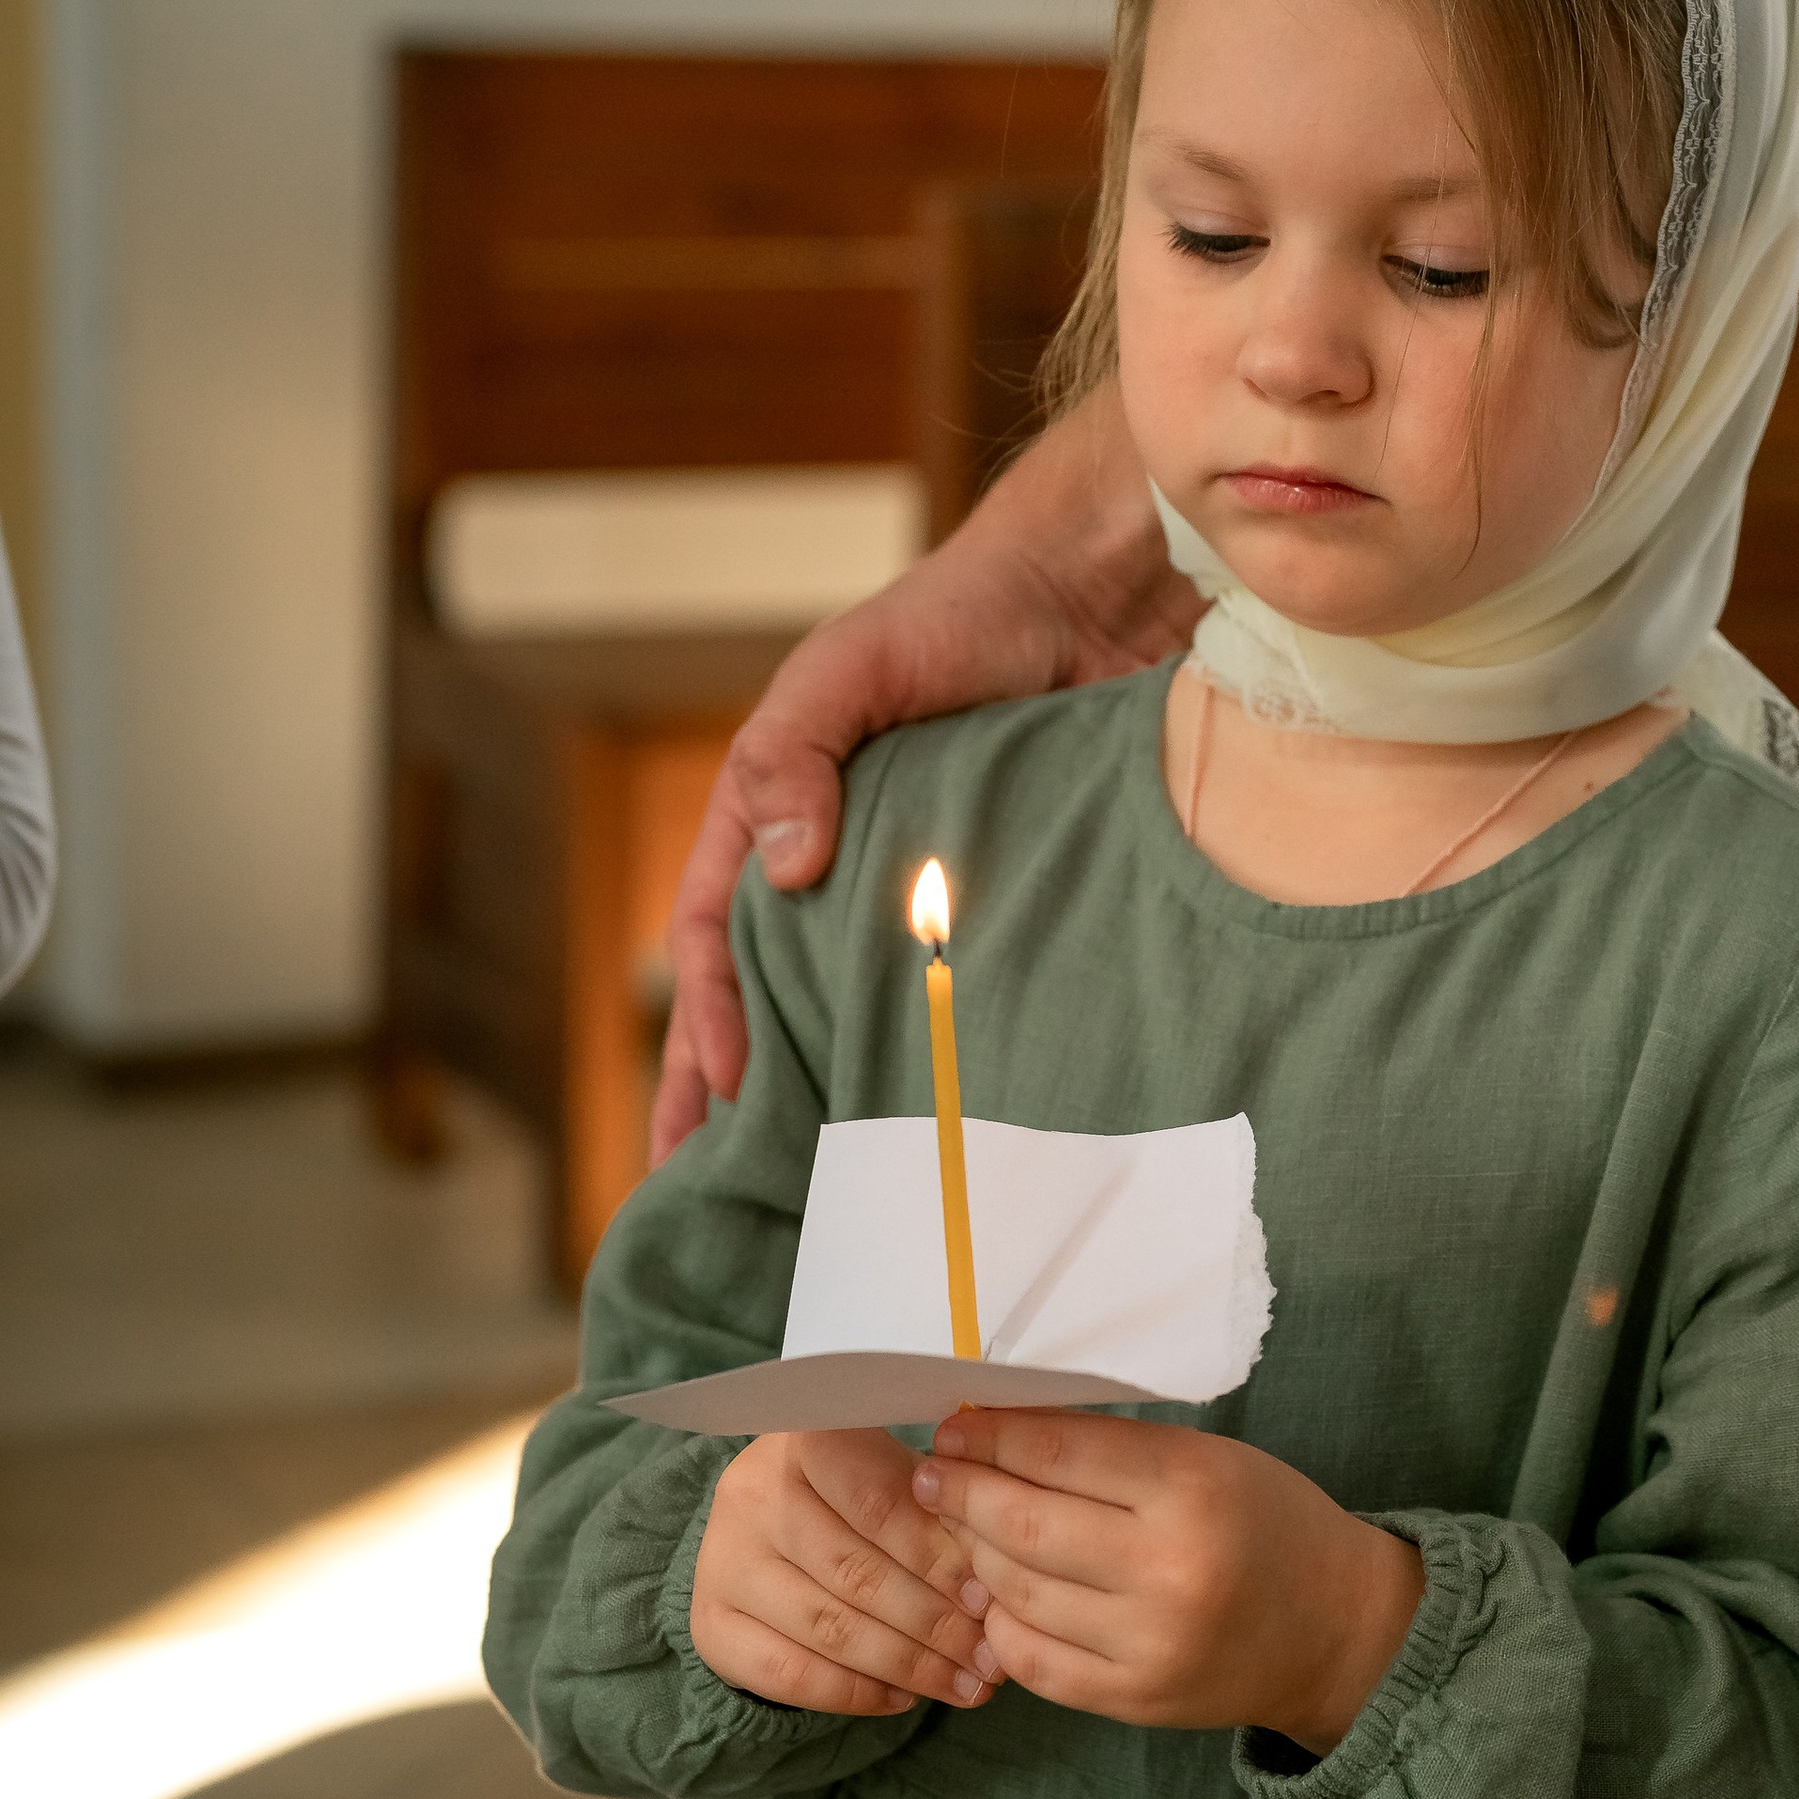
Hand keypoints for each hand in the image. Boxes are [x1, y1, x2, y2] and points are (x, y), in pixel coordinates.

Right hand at [650, 385, 1194, 1157]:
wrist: (1094, 603)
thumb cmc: (956, 619)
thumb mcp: (848, 668)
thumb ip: (794, 752)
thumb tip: (781, 866)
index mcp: (776, 817)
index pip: (711, 937)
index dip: (704, 1019)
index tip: (719, 1094)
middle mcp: (837, 873)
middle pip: (764, 1002)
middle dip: (726, 1099)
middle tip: (708, 1193)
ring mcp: (915, 903)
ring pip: (852, 1018)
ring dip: (823, 1102)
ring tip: (811, 1196)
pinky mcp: (999, 918)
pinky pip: (951, 1008)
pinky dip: (927, 1073)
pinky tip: (930, 1141)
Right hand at [691, 1424, 1002, 1718]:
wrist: (764, 1525)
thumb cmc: (855, 1494)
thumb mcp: (895, 1477)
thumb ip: (940, 1516)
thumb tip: (998, 1584)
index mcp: (803, 1441)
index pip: (878, 1504)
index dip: (940, 1558)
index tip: (992, 1599)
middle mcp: (751, 1495)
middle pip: (857, 1573)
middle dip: (937, 1625)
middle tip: (991, 1660)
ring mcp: (723, 1562)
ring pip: (831, 1629)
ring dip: (909, 1667)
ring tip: (968, 1686)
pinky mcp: (711, 1626)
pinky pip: (793, 1675)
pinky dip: (858, 1694)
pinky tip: (905, 1698)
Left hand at [914, 1410, 1424, 1754]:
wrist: (1336, 1630)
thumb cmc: (1267, 1524)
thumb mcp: (1209, 1461)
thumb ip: (1113, 1451)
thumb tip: (999, 1431)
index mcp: (1191, 1489)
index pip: (1056, 1453)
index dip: (989, 1437)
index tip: (953, 1426)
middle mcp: (1168, 1570)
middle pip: (1022, 1525)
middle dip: (960, 1493)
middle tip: (933, 1476)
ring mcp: (1148, 1644)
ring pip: (1015, 1593)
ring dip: (972, 1557)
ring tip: (962, 1530)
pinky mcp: (1135, 1700)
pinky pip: (1032, 1662)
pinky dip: (1000, 1624)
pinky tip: (997, 1597)